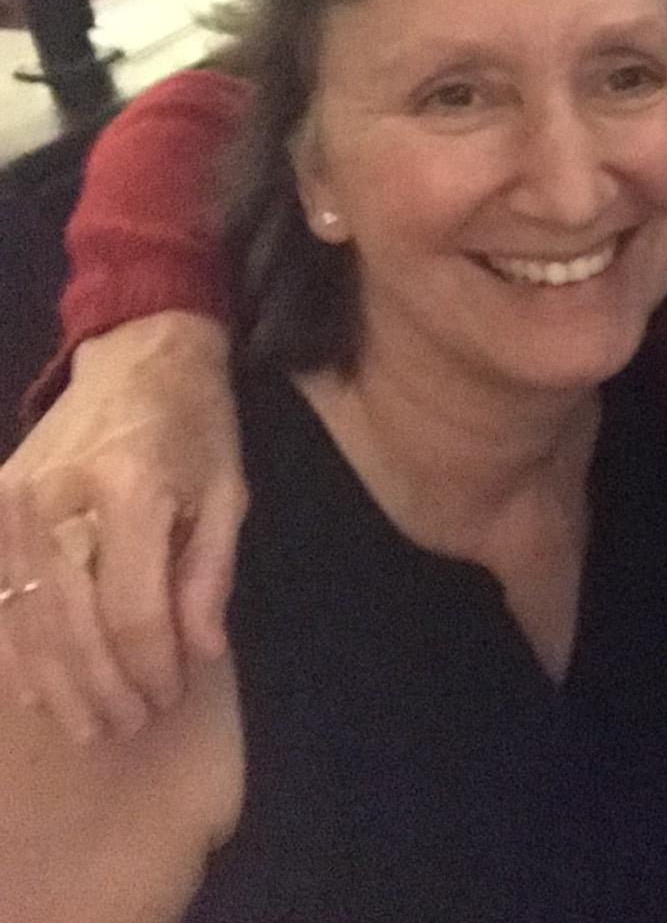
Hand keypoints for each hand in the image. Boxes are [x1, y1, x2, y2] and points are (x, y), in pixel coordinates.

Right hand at [0, 312, 241, 742]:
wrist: (139, 356)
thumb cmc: (194, 425)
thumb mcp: (227, 490)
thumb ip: (209, 573)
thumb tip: (200, 653)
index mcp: (129, 489)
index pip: (132, 610)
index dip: (150, 667)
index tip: (170, 694)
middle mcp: (56, 499)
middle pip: (71, 626)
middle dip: (102, 688)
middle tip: (128, 726)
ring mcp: (10, 504)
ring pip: (23, 622)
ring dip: (56, 684)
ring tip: (88, 725)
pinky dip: (16, 652)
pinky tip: (39, 691)